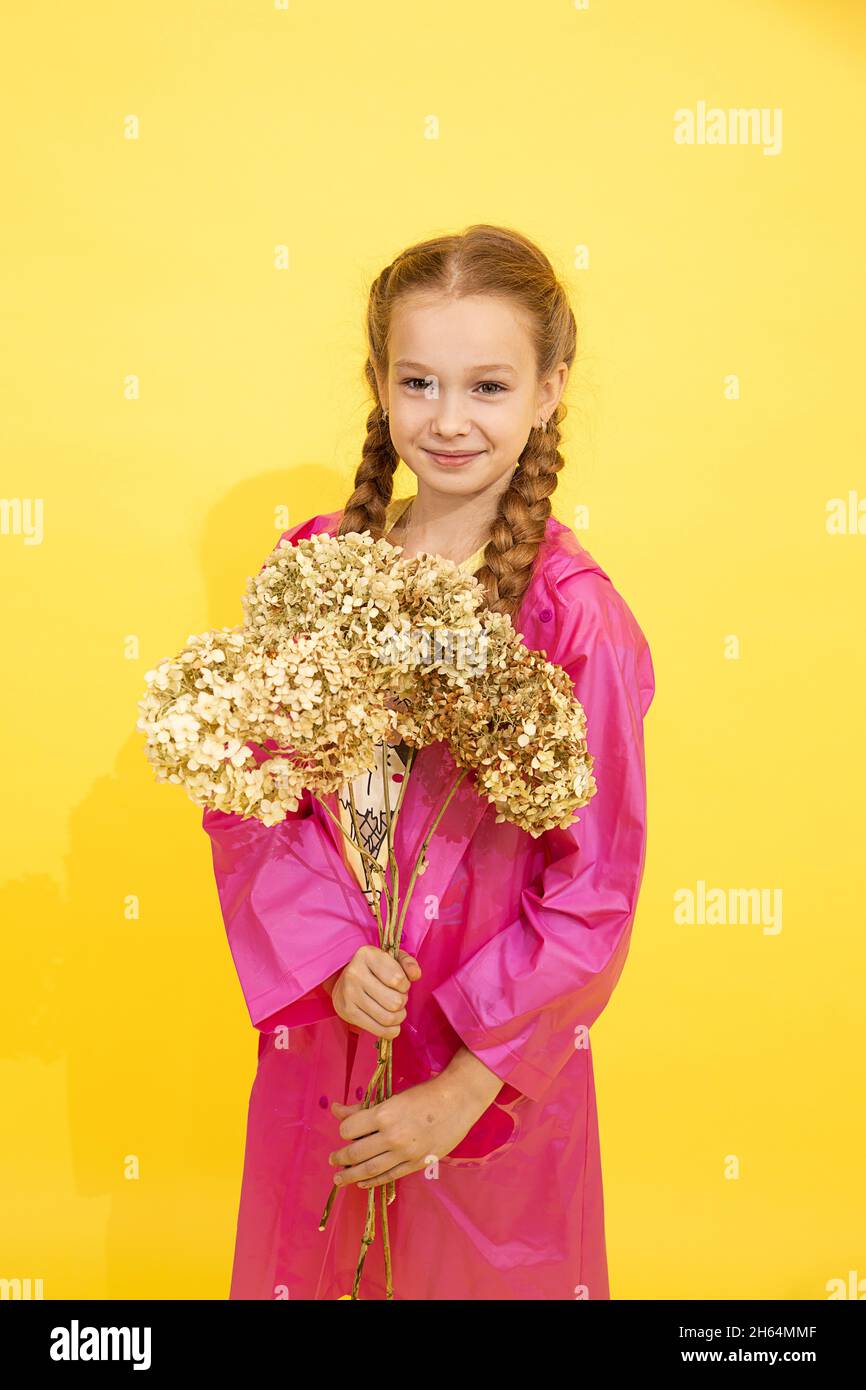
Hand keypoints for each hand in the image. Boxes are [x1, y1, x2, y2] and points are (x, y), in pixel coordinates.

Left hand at [327, 1072, 489, 1190]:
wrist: (458, 1101)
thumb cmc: (424, 1094)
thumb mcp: (391, 1097)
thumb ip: (362, 1108)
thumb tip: (335, 1110)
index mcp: (383, 1114)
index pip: (349, 1130)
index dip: (344, 1132)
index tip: (345, 1133)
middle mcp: (391, 1137)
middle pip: (355, 1153)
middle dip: (340, 1158)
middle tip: (332, 1161)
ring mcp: (404, 1153)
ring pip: (369, 1170)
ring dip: (350, 1176)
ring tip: (339, 1179)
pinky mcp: (416, 1164)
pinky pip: (389, 1177)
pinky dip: (373, 1182)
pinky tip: (362, 1183)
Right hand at [330, 944, 420, 1040]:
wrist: (344, 978)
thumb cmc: (374, 968)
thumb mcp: (393, 958)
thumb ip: (409, 963)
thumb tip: (416, 975)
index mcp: (367, 955)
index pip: (398, 980)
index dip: (405, 985)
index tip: (400, 984)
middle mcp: (354, 973)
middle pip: (395, 1002)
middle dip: (402, 1002)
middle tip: (397, 998)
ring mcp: (348, 994)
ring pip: (388, 1018)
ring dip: (398, 1017)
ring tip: (395, 1010)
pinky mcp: (346, 1012)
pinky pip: (378, 1030)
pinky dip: (390, 1030)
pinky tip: (390, 1024)